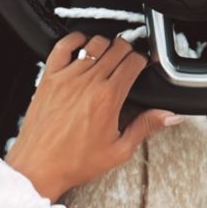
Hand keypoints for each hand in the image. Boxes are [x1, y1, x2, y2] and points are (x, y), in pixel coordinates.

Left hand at [5, 31, 181, 200]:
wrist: (38, 168)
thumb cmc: (73, 162)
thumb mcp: (118, 150)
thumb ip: (145, 127)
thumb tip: (168, 116)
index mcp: (108, 98)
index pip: (133, 62)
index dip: (143, 60)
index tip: (143, 65)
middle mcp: (88, 82)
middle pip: (117, 48)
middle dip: (128, 50)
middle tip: (129, 60)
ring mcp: (67, 77)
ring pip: (95, 43)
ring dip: (106, 45)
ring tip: (109, 54)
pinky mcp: (49, 77)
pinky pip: (63, 46)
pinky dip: (75, 39)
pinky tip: (82, 45)